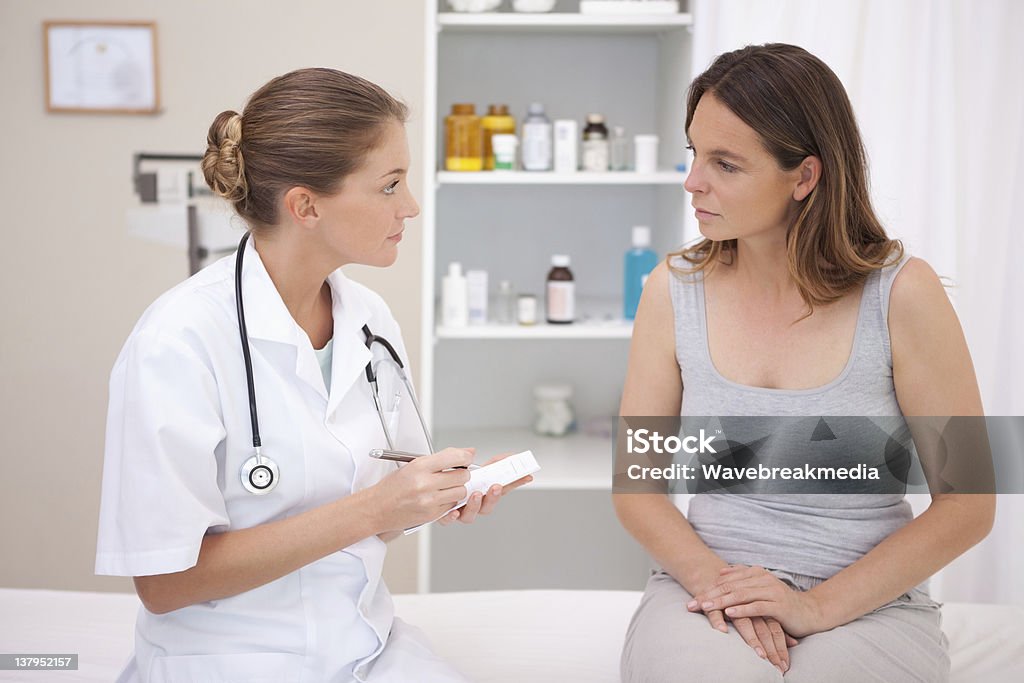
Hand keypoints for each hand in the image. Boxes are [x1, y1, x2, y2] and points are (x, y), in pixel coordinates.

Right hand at [366, 447, 473, 530]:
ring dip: (458, 488)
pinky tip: (439, 497)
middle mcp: (425, 483)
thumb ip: (441, 458)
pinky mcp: (431, 514)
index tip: (466, 458)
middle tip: (455, 473)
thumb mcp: (413, 465)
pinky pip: (452, 504)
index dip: (465, 457)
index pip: (455, 457)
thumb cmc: (393, 486)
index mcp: (419, 467)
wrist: (377, 508)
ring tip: (447, 486)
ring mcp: (429, 500)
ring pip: (460, 491)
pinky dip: (449, 500)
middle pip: (462, 475)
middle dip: (462, 473)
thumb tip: (468, 452)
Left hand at [438, 451, 534, 525]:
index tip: (526, 475)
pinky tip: (453, 512)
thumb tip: (508, 456)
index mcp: (483, 491)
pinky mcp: (446, 515)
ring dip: (475, 505)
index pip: (503, 488)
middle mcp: (474, 504)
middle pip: (488, 506)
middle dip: (494, 497)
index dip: (516, 482)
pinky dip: (451, 517)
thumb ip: (490, 462)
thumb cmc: (454, 479)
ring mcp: (460, 510)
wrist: (430, 488)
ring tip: (475, 494)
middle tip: (495, 487)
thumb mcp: (473, 465)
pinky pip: (449, 520)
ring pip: (470, 515)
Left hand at [688, 565, 824, 637]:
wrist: (808, 612)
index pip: (726, 580)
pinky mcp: (779, 606)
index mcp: (756, 573)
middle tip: (693, 604)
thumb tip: (721, 572)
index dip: (708, 589)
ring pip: (741, 595)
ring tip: (706, 607)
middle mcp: (763, 579)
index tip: (691, 599)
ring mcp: (771, 591)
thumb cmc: (779, 602)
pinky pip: (757, 607)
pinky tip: (730, 613)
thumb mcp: (759, 589)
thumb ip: (742, 579)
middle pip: (730, 587)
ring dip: (722, 601)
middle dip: (710, 595)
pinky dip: (742, 609)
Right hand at [690, 592, 796, 673]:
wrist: (715, 577)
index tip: (784, 665)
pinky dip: (719, 620)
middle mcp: (750, 605)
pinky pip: (716, 612)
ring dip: (753, 640)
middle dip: (771, 650)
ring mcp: (733, 602)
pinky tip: (722, 630)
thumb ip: (773, 626)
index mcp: (762, 607)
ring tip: (761, 656)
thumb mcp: (758, 612)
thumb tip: (794, 643)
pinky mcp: (714, 600)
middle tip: (777, 667)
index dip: (780, 647)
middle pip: (763, 630)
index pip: (774, 630)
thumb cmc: (741, 600)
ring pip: (744, 623)